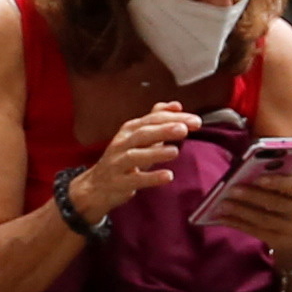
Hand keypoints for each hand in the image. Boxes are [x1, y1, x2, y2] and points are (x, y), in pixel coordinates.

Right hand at [56, 99, 202, 226]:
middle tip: (184, 129)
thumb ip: (156, 120)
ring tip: (175, 151)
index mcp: (129, 130)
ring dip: (155, 153)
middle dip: (163, 130)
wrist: (96, 186)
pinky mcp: (118, 182)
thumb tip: (176, 105)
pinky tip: (167, 176)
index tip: (195, 120)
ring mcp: (117, 163)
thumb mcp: (138, 137)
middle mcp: (122, 144)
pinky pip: (135, 180)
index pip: (152, 119)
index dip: (173, 118)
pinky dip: (151, 178)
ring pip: (135, 155)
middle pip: (142, 134)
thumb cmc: (122, 159)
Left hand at [214, 149, 291, 259]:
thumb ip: (280, 173)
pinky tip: (223, 217)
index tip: (258, 178)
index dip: (276, 182)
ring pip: (263, 219)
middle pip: (275, 204)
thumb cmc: (291, 198)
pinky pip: (255, 231)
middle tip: (232, 189)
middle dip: (252, 196)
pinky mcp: (279, 241)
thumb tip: (252, 165)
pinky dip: (237, 223)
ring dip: (240, 211)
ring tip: (222, 203)